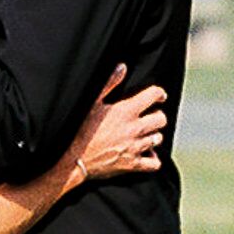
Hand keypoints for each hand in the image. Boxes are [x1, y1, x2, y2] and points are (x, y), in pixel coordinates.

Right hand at [62, 66, 166, 188]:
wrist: (72, 159)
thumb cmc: (79, 129)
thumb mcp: (91, 102)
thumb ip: (108, 83)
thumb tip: (122, 68)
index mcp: (126, 111)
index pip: (154, 95)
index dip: (159, 94)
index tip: (158, 96)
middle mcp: (134, 129)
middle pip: (161, 119)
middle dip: (156, 115)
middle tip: (149, 116)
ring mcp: (135, 148)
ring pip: (158, 138)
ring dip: (153, 135)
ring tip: (144, 134)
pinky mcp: (132, 165)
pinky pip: (154, 163)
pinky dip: (153, 159)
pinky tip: (146, 153)